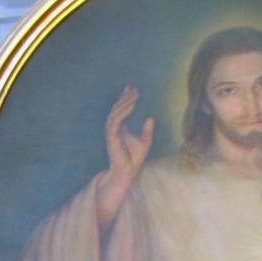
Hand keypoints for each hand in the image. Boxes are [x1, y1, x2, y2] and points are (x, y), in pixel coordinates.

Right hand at [97, 86, 153, 226]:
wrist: (126, 173)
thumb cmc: (133, 161)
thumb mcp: (145, 143)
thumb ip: (147, 131)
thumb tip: (150, 118)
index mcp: (120, 129)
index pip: (121, 110)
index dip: (125, 98)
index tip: (131, 88)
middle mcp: (114, 129)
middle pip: (117, 108)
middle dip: (125, 97)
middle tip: (133, 88)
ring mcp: (111, 132)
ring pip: (115, 112)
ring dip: (125, 102)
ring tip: (134, 95)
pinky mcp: (111, 136)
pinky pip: (116, 120)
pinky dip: (124, 112)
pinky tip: (132, 105)